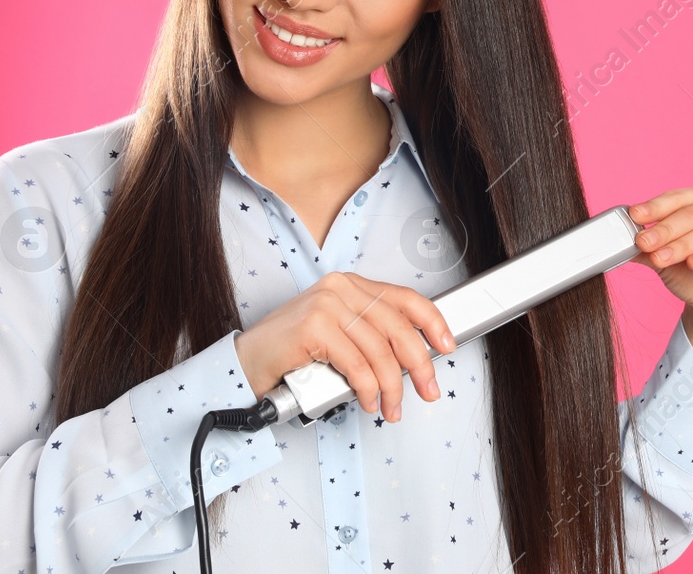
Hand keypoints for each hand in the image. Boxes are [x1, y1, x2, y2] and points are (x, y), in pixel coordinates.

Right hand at [233, 271, 455, 421]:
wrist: (246, 364)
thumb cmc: (292, 353)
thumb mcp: (339, 335)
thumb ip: (371, 336)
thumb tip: (413, 359)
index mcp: (351, 285)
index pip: (405, 298)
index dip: (432, 322)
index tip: (447, 345)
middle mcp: (341, 288)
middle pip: (398, 327)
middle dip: (419, 364)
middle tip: (428, 390)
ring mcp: (327, 304)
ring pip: (379, 351)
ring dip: (392, 387)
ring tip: (391, 407)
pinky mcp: (314, 326)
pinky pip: (356, 365)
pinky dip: (367, 388)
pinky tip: (367, 400)